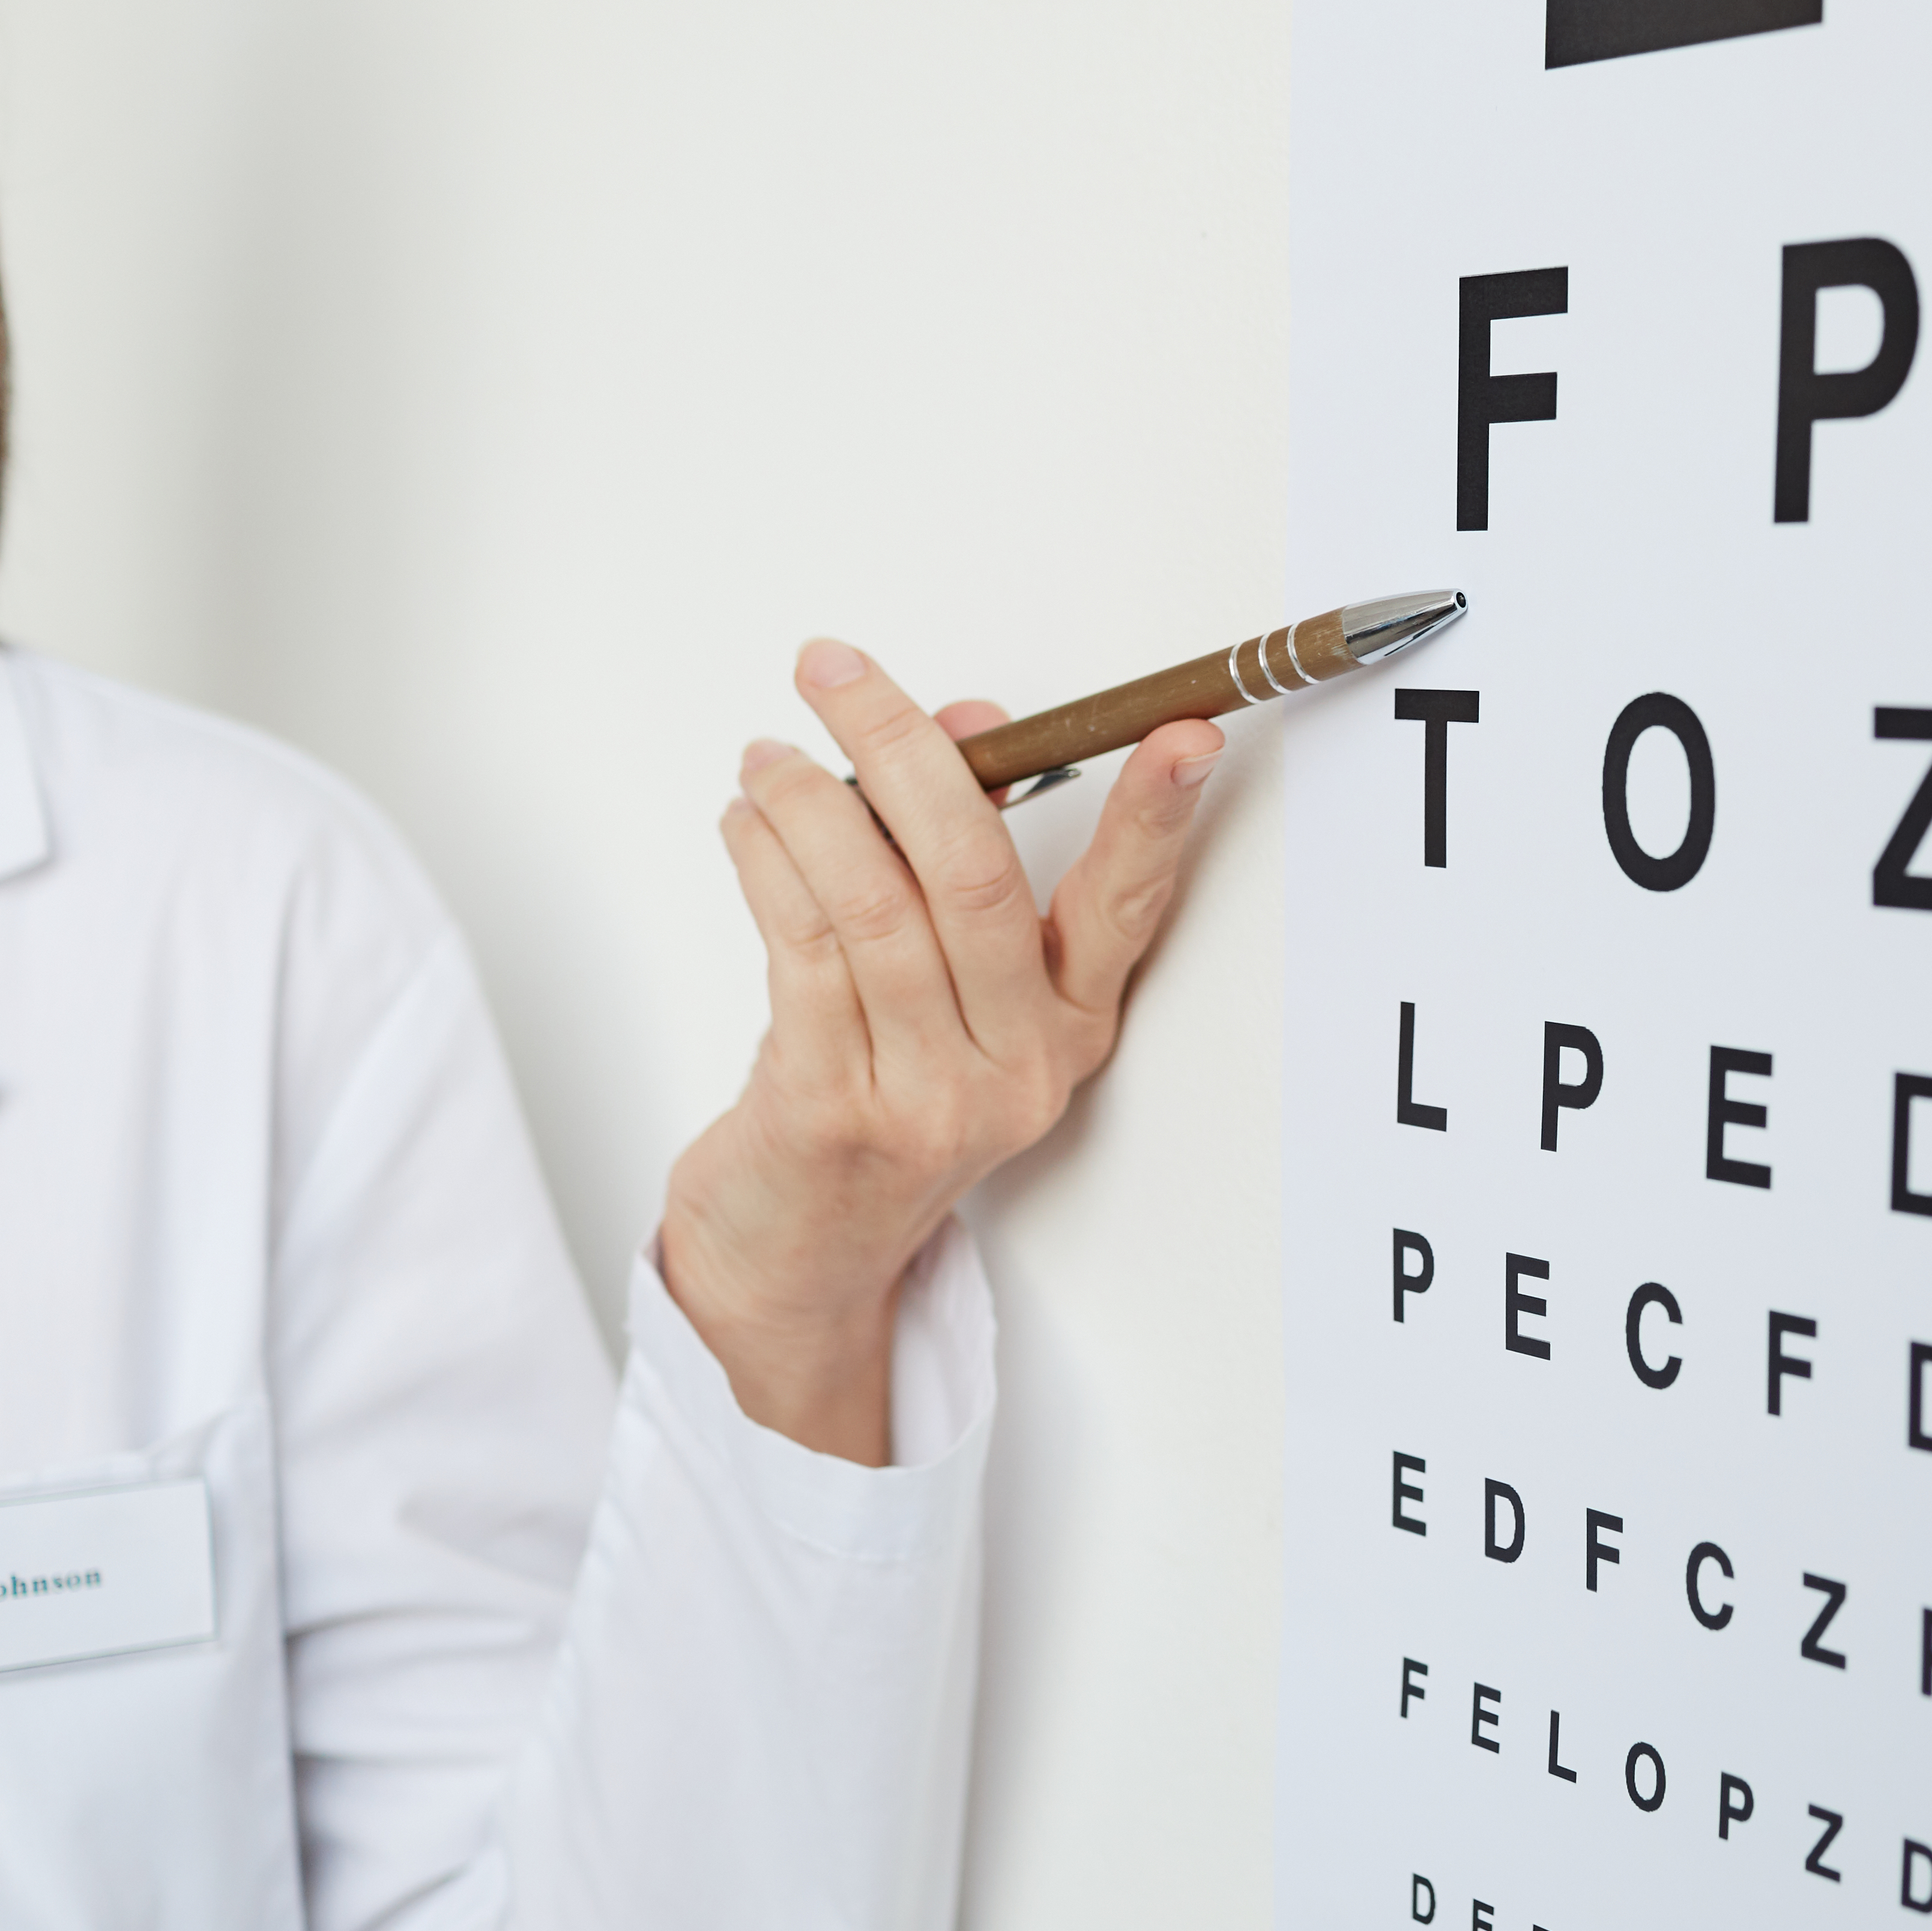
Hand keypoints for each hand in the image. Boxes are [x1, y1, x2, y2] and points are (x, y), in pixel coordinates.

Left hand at [663, 637, 1220, 1462]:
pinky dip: (764, 864)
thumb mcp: (942, 989)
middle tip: (838, 671)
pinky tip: (746, 825)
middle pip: (974, 878)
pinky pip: (801, 951)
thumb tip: (958, 731)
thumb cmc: (877, 1103)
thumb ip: (954, 856)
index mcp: (1065, 1026)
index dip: (1154, 816)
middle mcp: (1015, 1064)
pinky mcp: (834, 1111)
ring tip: (766, 755)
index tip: (1185, 735)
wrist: (803, 1259)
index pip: (1128, 906)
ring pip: (872, 906)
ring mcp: (930, 1096)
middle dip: (902, 751)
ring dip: (804, 804)